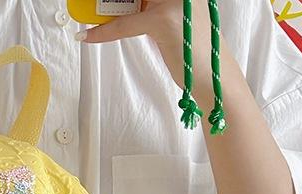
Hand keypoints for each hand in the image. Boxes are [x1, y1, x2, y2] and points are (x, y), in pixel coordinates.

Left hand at [78, 0, 217, 107]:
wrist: (213, 78)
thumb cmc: (193, 54)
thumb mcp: (172, 23)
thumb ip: (152, 11)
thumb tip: (120, 11)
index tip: (103, 3)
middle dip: (111, 0)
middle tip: (91, 6)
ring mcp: (174, 0)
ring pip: (128, 2)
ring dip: (104, 9)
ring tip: (88, 16)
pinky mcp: (164, 20)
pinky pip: (125, 23)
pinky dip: (104, 31)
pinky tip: (87, 36)